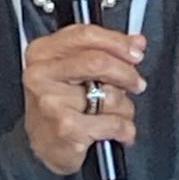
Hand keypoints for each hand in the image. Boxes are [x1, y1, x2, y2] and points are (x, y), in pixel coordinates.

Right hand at [22, 24, 145, 177]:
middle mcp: (42, 74)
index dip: (118, 41)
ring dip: (125, 107)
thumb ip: (103, 50)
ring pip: (110, 95)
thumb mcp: (73, 70)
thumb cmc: (60, 105)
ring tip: (117, 114)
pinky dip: (125, 129)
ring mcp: (52, 101)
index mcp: (42, 52)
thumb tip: (136, 42)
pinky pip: (114, 122)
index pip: (85, 34)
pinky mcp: (67, 127)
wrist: (45, 145)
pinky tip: (118, 132)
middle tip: (137, 83)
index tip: (136, 50)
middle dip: (127, 73)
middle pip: (98, 62)